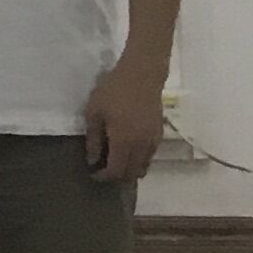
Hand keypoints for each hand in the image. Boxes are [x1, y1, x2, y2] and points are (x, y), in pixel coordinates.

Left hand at [79, 55, 164, 182]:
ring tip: (116, 162)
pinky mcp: (159, 135)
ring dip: (130, 170)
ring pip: (143, 167)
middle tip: (104, 170)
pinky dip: (139, 160)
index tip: (93, 174)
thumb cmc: (113, 91)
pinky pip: (150, 157)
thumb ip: (94, 139)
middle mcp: (141, 147)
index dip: (104, 176)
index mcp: (124, 142)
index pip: (116, 171)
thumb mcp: (95, 112)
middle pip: (132, 173)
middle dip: (117, 177)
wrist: (141, 75)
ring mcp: (153, 142)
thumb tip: (93, 160)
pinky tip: (129, 151)